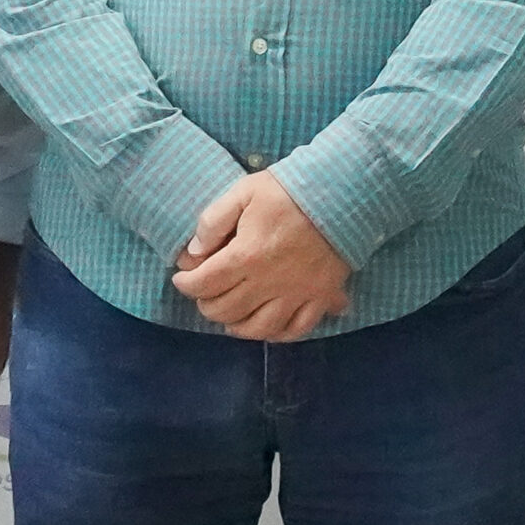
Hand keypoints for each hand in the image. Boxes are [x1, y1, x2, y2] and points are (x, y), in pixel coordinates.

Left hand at [170, 171, 350, 341]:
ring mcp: (297, 294)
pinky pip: (296, 329)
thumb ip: (213, 221)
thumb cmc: (289, 189)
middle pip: (226, 310)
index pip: (205, 283)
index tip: (182, 278)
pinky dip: (278, 334)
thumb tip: (192, 253)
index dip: (186, 284)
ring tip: (230, 318)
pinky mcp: (320, 297)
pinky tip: (267, 327)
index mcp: (246, 256)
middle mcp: (269, 283)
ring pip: (258, 328)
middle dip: (207, 304)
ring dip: (237, 326)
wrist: (342, 192)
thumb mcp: (244, 192)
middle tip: (204, 294)